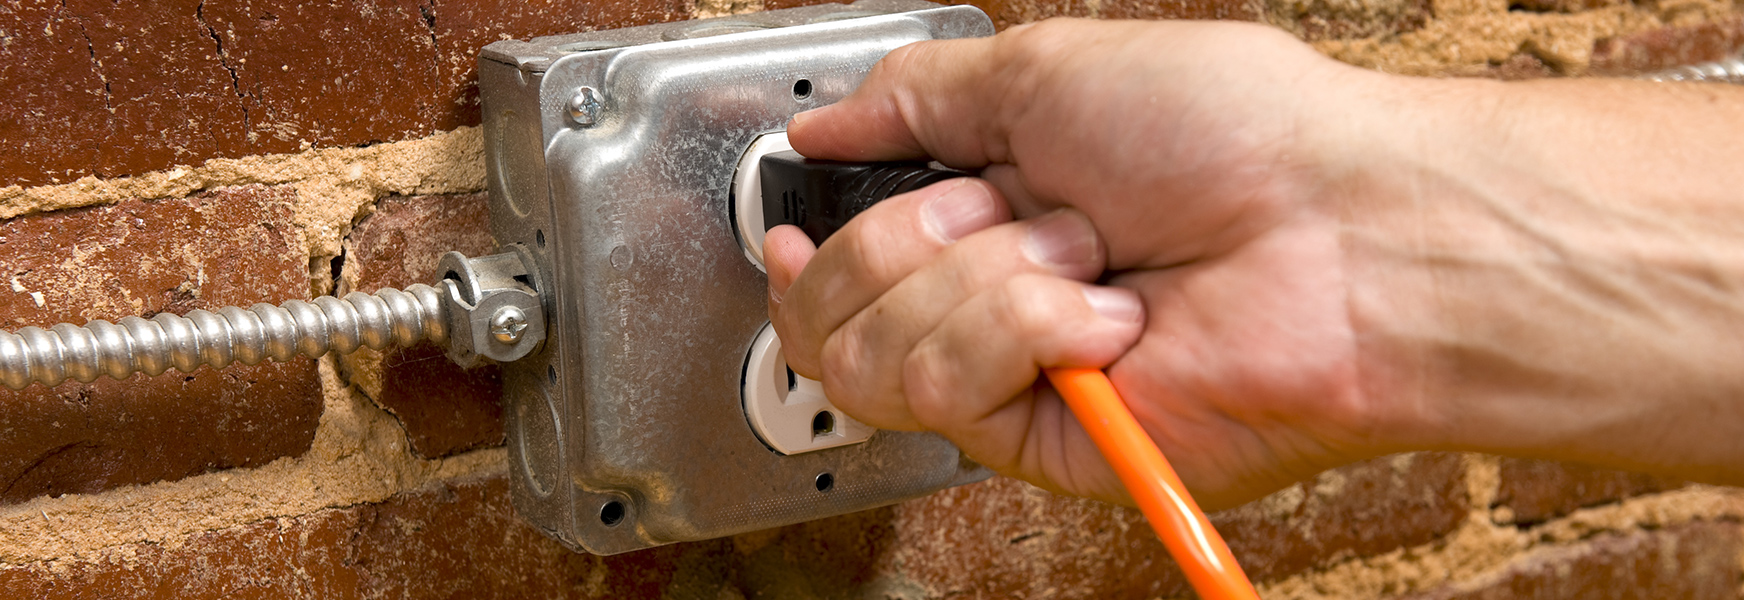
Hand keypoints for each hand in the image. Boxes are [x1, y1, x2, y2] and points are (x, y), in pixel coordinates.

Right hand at [764, 19, 1403, 508]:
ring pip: (874, 352)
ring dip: (983, 281)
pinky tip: (1108, 321)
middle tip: (1006, 210)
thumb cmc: (1236, 137)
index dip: (805, 248)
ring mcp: (1017, 377)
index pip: (841, 260)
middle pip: (831, 310)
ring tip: (1088, 261)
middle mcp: (992, 300)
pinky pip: (950, 389)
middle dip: (909, 239)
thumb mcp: (1047, 71)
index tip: (788, 222)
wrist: (1342, 234)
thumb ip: (915, 98)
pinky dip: (1025, 330)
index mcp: (989, 212)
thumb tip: (820, 122)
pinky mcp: (1045, 442)